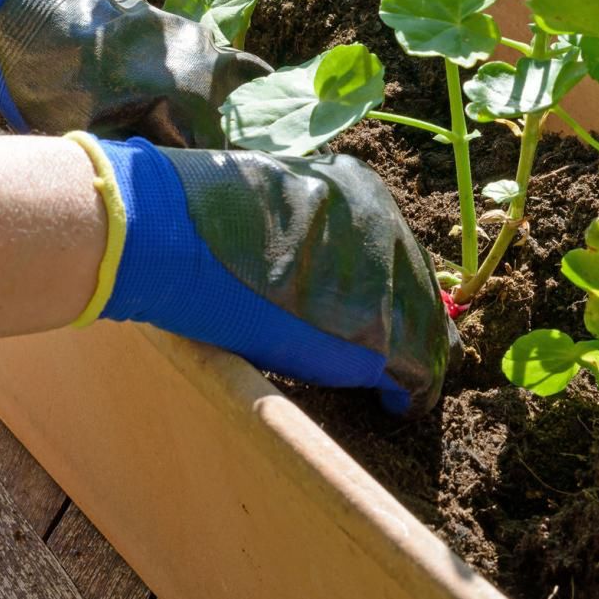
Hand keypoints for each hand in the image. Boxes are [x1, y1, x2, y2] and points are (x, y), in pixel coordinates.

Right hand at [71, 135, 450, 415]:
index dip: (390, 286)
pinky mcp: (377, 331)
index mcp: (360, 190)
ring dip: (414, 359)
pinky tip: (398, 407)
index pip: (395, 247)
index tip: (379, 312)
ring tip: (402, 389)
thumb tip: (308, 257)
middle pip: (419, 285)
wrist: (173, 232)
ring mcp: (385, 278)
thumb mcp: (274, 201)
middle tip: (402, 355)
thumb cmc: (202, 219)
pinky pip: (417, 368)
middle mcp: (384, 228)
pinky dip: (412, 392)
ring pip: (425, 328)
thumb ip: (308, 225)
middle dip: (411, 320)